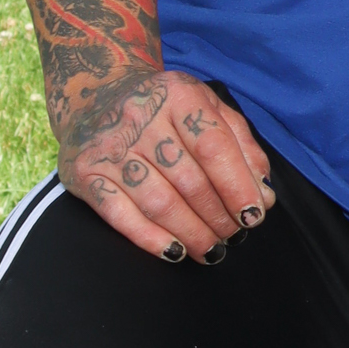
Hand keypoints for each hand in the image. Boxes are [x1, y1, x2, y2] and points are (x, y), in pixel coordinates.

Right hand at [59, 70, 274, 263]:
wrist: (95, 96)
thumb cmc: (165, 109)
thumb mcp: (207, 108)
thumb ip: (241, 145)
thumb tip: (263, 193)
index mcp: (177, 95)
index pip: (213, 147)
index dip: (237, 186)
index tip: (254, 216)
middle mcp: (140, 116)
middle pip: (188, 180)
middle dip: (218, 217)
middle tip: (233, 237)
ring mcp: (109, 146)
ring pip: (158, 202)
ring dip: (191, 234)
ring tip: (212, 250)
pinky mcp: (85, 173)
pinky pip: (120, 215)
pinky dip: (150, 239)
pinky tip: (175, 252)